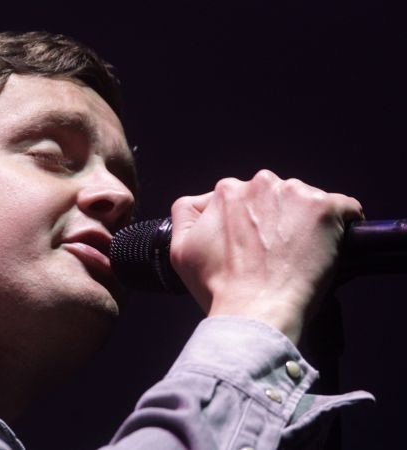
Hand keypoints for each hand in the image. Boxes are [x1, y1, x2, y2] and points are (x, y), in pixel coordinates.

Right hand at [170, 169, 362, 342]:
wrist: (255, 312)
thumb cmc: (220, 289)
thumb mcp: (180, 251)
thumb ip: (184, 217)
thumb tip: (200, 205)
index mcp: (226, 192)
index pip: (242, 198)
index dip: (248, 224)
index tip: (253, 246)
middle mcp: (259, 184)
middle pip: (274, 197)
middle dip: (276, 219)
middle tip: (274, 254)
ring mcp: (294, 194)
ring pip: (305, 203)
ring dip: (304, 224)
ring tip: (298, 257)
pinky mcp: (325, 208)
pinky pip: (342, 209)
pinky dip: (338, 227)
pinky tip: (327, 249)